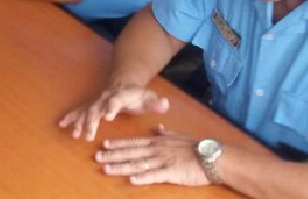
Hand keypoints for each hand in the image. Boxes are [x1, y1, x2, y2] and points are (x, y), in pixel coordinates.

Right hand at [58, 85, 170, 141]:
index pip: (116, 101)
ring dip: (79, 122)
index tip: (108, 116)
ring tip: (75, 134)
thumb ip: (156, 103)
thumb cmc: (137, 94)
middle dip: (91, 121)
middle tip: (89, 134)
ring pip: (86, 110)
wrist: (123, 81)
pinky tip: (62, 124)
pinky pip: (79, 111)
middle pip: (96, 108)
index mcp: (120, 95)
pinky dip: (70, 117)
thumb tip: (165, 104)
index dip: (112, 107)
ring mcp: (96, 101)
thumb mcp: (149, 97)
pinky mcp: (91, 105)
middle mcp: (105, 98)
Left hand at [94, 126, 209, 186]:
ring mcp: (162, 161)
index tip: (104, 144)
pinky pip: (154, 176)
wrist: (211, 156)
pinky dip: (142, 177)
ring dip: (121, 166)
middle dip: (112, 155)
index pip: (133, 142)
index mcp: (157, 142)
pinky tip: (131, 180)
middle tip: (96, 157)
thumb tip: (158, 127)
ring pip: (137, 164)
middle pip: (130, 153)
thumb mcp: (177, 136)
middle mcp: (156, 150)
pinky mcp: (171, 173)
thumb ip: (166, 133)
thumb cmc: (195, 147)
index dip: (118, 144)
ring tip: (106, 168)